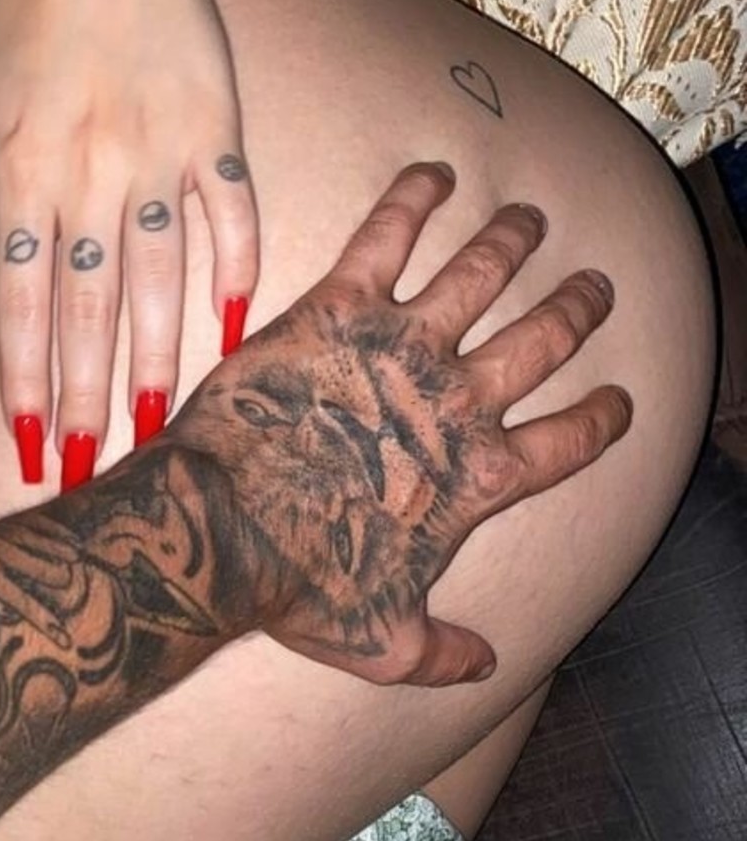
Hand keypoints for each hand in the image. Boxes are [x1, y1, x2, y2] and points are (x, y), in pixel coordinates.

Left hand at [0, 0, 258, 483]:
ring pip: (159, 278)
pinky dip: (239, 270)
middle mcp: (90, 170)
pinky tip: (239, 331)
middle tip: (90, 470)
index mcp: (22, 168)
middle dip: (87, 397)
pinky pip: (235, 214)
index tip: (29, 444)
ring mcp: (161, 152)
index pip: (19, 299)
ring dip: (160, 357)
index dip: (25, 378)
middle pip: (87, 308)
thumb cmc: (23, 20)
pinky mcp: (219, 129)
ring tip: (160, 428)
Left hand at [174, 161, 631, 685]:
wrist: (221, 530)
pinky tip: (432, 172)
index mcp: (477, 481)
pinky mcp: (338, 306)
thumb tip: (482, 668)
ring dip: (512, 242)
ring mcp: (402, 347)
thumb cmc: (299, 587)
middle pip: (540, 341)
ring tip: (530, 219)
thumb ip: (442, 653)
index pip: (566, 444)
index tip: (618, 402)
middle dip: (575, 310)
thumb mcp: (382, 644)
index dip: (600, 421)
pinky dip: (414, 198)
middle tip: (595, 287)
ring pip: (480, 274)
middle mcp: (456, 403)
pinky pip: (386, 235)